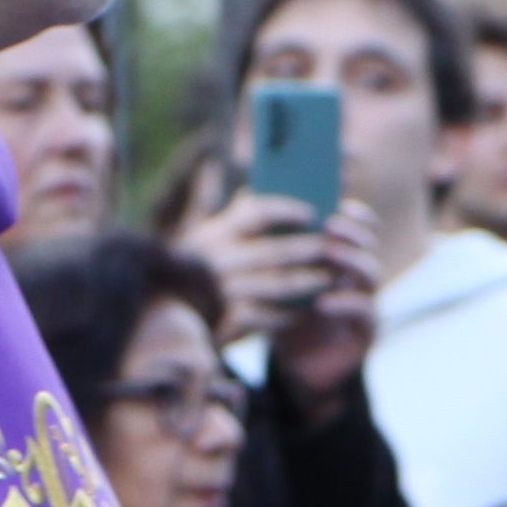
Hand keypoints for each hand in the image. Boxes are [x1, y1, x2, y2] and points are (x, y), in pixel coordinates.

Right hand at [172, 189, 337, 354]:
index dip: (287, 210)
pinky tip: (311, 307)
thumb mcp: (213, 238)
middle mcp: (219, 260)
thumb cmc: (205, 268)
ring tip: (332, 277)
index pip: (256, 213)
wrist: (171, 316)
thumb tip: (275, 184)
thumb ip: (239, 214)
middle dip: (309, 249)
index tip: (312, 212)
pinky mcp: (231, 321)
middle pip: (275, 251)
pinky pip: (272, 315)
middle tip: (334, 247)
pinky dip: (294, 311)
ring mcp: (225, 292)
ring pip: (279, 285)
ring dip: (310, 281)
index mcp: (216, 233)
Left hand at [271, 205, 385, 404]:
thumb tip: (246, 195)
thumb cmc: (287, 314)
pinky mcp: (367, 331)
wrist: (298, 366)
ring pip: (373, 274)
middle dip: (353, 231)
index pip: (360, 226)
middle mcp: (360, 276)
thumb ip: (270, 240)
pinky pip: (365, 312)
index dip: (354, 213)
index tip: (337, 202)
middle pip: (370, 244)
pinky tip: (323, 302)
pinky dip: (346, 304)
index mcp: (343, 258)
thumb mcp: (277, 277)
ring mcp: (367, 302)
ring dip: (352, 260)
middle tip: (330, 224)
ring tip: (329, 253)